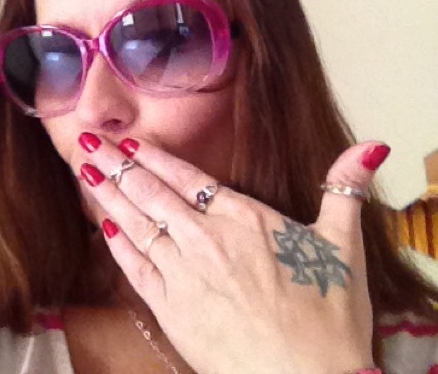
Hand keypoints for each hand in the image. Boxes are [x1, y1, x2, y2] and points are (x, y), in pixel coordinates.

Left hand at [78, 136, 389, 373]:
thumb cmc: (328, 317)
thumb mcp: (343, 246)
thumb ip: (345, 190)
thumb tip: (372, 147)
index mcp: (242, 218)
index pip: (185, 176)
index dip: (152, 156)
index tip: (126, 139)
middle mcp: (205, 240)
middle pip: (150, 193)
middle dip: (114, 164)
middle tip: (86, 141)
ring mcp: (184, 274)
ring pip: (136, 225)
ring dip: (107, 196)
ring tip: (83, 171)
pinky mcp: (172, 310)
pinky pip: (137, 269)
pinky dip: (118, 246)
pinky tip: (103, 227)